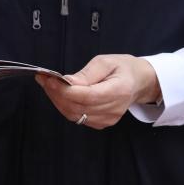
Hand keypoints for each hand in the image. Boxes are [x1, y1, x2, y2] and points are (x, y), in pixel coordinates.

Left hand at [35, 54, 160, 129]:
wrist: (139, 82)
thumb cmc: (124, 69)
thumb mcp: (107, 61)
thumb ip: (87, 73)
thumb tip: (67, 82)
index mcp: (120, 90)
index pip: (88, 96)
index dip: (65, 90)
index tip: (50, 79)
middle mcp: (115, 108)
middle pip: (78, 107)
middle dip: (56, 94)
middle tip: (44, 80)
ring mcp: (109, 119)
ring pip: (74, 114)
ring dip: (58, 101)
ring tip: (49, 86)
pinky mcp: (102, 123)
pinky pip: (77, 118)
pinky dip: (65, 107)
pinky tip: (61, 95)